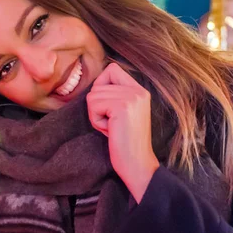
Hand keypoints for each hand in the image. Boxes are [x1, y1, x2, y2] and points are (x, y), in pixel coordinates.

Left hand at [86, 63, 158, 202]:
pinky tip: (110, 131)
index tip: (108, 107)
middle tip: (112, 123)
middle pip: (98, 84)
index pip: (112, 69)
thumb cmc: (124, 141)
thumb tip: (95, 83)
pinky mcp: (122, 107)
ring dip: (96, 115)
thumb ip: (114, 95)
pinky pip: (93, 106)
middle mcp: (138, 90)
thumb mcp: (122, 112)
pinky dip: (96, 121)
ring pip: (93, 96)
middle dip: (97, 106)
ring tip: (112, 128)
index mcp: (139, 90)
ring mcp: (131, 97)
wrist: (137, 164)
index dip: (101, 85)